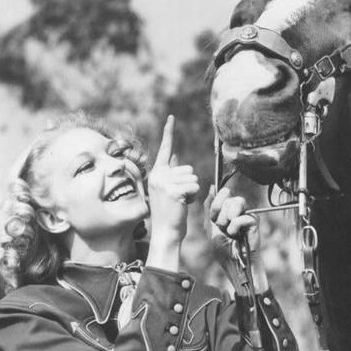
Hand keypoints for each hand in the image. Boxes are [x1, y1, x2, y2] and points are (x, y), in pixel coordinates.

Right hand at [146, 116, 198, 269]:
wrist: (166, 233)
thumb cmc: (170, 214)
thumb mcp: (169, 190)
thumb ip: (172, 173)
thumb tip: (176, 155)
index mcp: (156, 173)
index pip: (165, 149)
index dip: (169, 132)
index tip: (172, 117)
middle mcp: (158, 175)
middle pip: (188, 168)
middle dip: (190, 184)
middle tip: (179, 199)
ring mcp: (164, 183)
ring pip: (193, 177)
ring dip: (192, 191)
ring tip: (180, 202)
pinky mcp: (172, 190)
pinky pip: (194, 186)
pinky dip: (193, 197)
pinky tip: (183, 205)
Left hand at [205, 186, 267, 293]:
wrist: (233, 264)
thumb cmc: (222, 249)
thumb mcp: (210, 226)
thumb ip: (209, 207)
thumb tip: (212, 187)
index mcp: (227, 209)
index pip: (222, 194)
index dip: (216, 205)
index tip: (215, 220)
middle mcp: (238, 210)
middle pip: (229, 198)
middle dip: (221, 216)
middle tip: (223, 229)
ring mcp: (248, 214)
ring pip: (238, 202)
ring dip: (228, 220)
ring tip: (230, 232)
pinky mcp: (255, 222)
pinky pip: (243, 216)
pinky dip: (235, 227)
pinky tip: (236, 236)